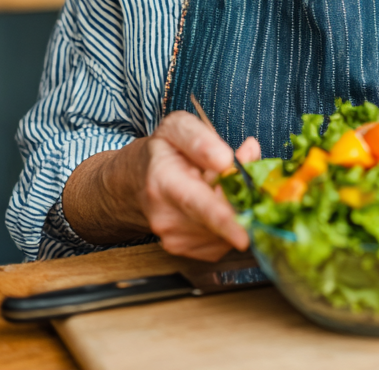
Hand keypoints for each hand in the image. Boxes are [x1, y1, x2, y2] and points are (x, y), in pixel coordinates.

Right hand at [139, 112, 260, 259]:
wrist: (136, 181)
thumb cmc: (163, 151)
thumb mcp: (177, 128)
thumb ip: (202, 139)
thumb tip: (226, 161)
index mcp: (164, 181)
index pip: (195, 203)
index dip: (222, 220)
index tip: (243, 237)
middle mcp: (165, 216)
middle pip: (218, 219)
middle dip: (239, 200)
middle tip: (237, 172)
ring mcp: (173, 238)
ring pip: (224, 230)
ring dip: (232, 209)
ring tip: (214, 186)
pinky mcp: (185, 249)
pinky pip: (221, 240)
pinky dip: (227, 223)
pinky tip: (213, 204)